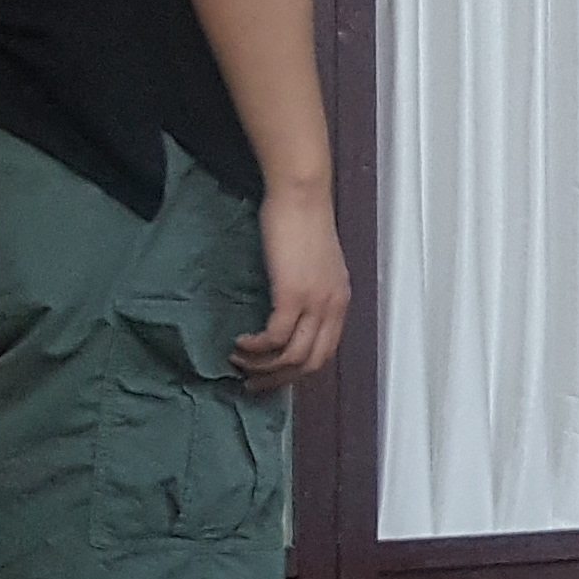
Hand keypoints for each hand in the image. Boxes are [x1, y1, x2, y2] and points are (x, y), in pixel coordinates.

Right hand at [238, 185, 349, 384]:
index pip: (325, 352)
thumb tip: (287, 310)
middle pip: (311, 363)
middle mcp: (333, 307)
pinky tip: (240, 344)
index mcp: (340, 301)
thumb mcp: (313, 264)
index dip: (297, 371)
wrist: (301, 196)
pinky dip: (256, 348)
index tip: (272, 375)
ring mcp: (315, 303)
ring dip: (262, 367)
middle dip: (280, 380)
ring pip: (293, 357)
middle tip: (251, 382)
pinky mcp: (293, 295)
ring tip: (238, 362)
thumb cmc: (302, 222)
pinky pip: (275, 338)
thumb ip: (308, 289)